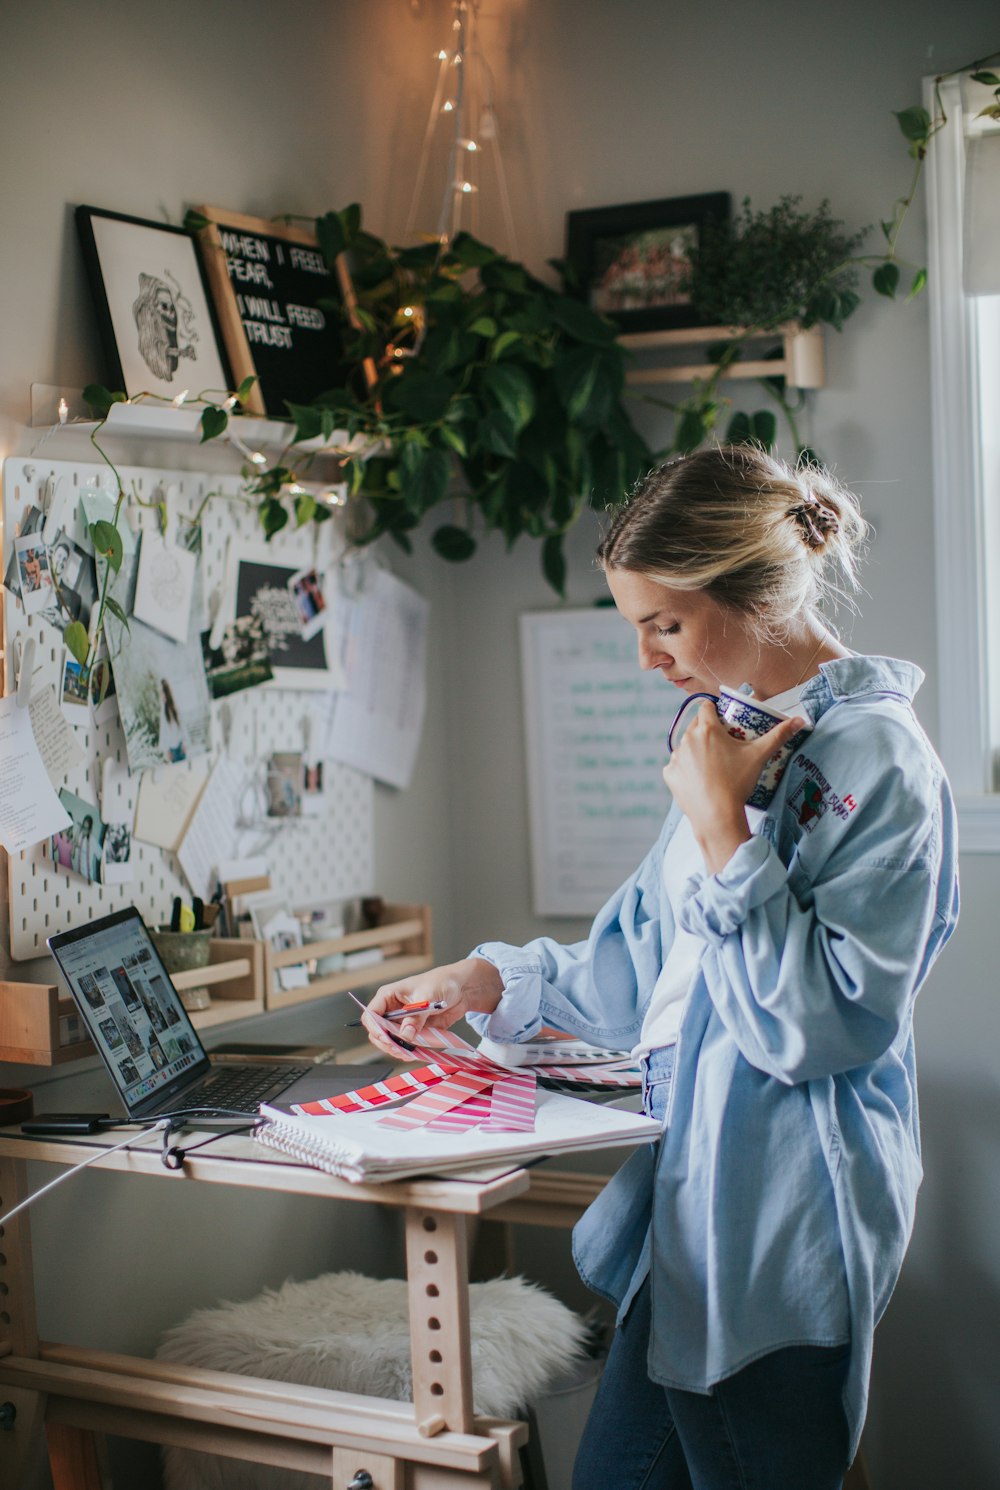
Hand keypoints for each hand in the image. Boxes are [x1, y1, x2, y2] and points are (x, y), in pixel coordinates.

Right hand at [361, 958, 503, 1059]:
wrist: (460, 989)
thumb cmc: (441, 982)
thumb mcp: (428, 996)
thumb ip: (415, 1017)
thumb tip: (405, 1034)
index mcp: (389, 996)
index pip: (371, 1014)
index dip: (375, 1028)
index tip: (386, 1038)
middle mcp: (392, 1010)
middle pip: (377, 1032)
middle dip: (386, 1043)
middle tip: (400, 1049)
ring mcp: (402, 1022)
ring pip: (390, 1042)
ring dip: (398, 1049)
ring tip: (410, 1052)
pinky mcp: (413, 1031)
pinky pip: (405, 1045)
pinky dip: (409, 1051)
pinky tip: (415, 1052)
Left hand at [663, 703, 805, 872]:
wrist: (717, 816)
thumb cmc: (737, 783)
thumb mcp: (759, 756)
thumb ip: (778, 735)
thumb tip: (800, 720)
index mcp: (706, 729)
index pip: (706, 706)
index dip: (714, 710)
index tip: (722, 719)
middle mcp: (686, 739)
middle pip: (696, 726)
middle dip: (707, 731)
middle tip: (723, 744)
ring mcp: (675, 757)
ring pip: (686, 746)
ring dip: (696, 750)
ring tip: (712, 764)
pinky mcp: (669, 774)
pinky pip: (677, 765)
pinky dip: (686, 769)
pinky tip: (699, 778)